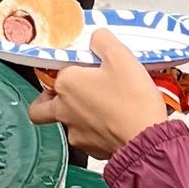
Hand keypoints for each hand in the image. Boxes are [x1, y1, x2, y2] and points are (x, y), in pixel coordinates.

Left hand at [27, 30, 168, 160]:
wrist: (147, 141)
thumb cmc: (133, 102)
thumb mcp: (122, 57)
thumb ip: (103, 41)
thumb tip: (97, 37)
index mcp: (67, 83)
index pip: (60, 69)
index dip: (75, 66)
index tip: (90, 66)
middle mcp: (64, 109)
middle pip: (41, 105)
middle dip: (48, 98)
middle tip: (69, 92)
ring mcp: (75, 131)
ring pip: (64, 122)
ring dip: (77, 114)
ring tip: (102, 106)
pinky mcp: (90, 149)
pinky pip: (85, 138)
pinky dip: (95, 131)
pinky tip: (113, 123)